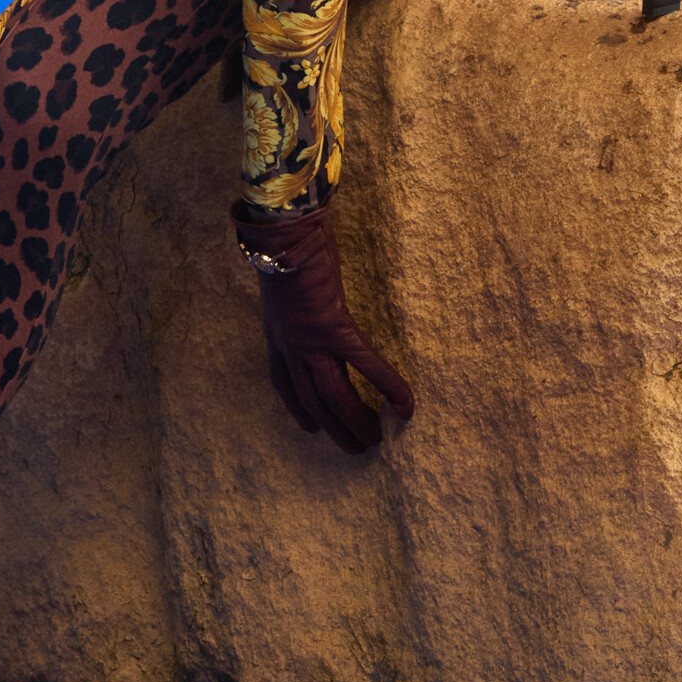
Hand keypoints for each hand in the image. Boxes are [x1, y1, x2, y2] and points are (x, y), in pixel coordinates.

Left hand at [232, 201, 414, 452]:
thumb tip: (312, 302)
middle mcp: (290, 346)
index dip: (296, 410)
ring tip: (375, 439)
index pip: (283, 385)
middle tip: (356, 447)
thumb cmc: (287, 247)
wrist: (285, 234)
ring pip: (333, 396)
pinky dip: (387, 385)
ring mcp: (310, 341)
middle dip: (334, 428)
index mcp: (276, 336)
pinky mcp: (335, 328)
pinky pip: (365, 365)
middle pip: (312, 401)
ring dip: (355, 422)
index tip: (308, 428)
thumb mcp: (284, 284)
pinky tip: (405, 404)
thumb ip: (296, 304)